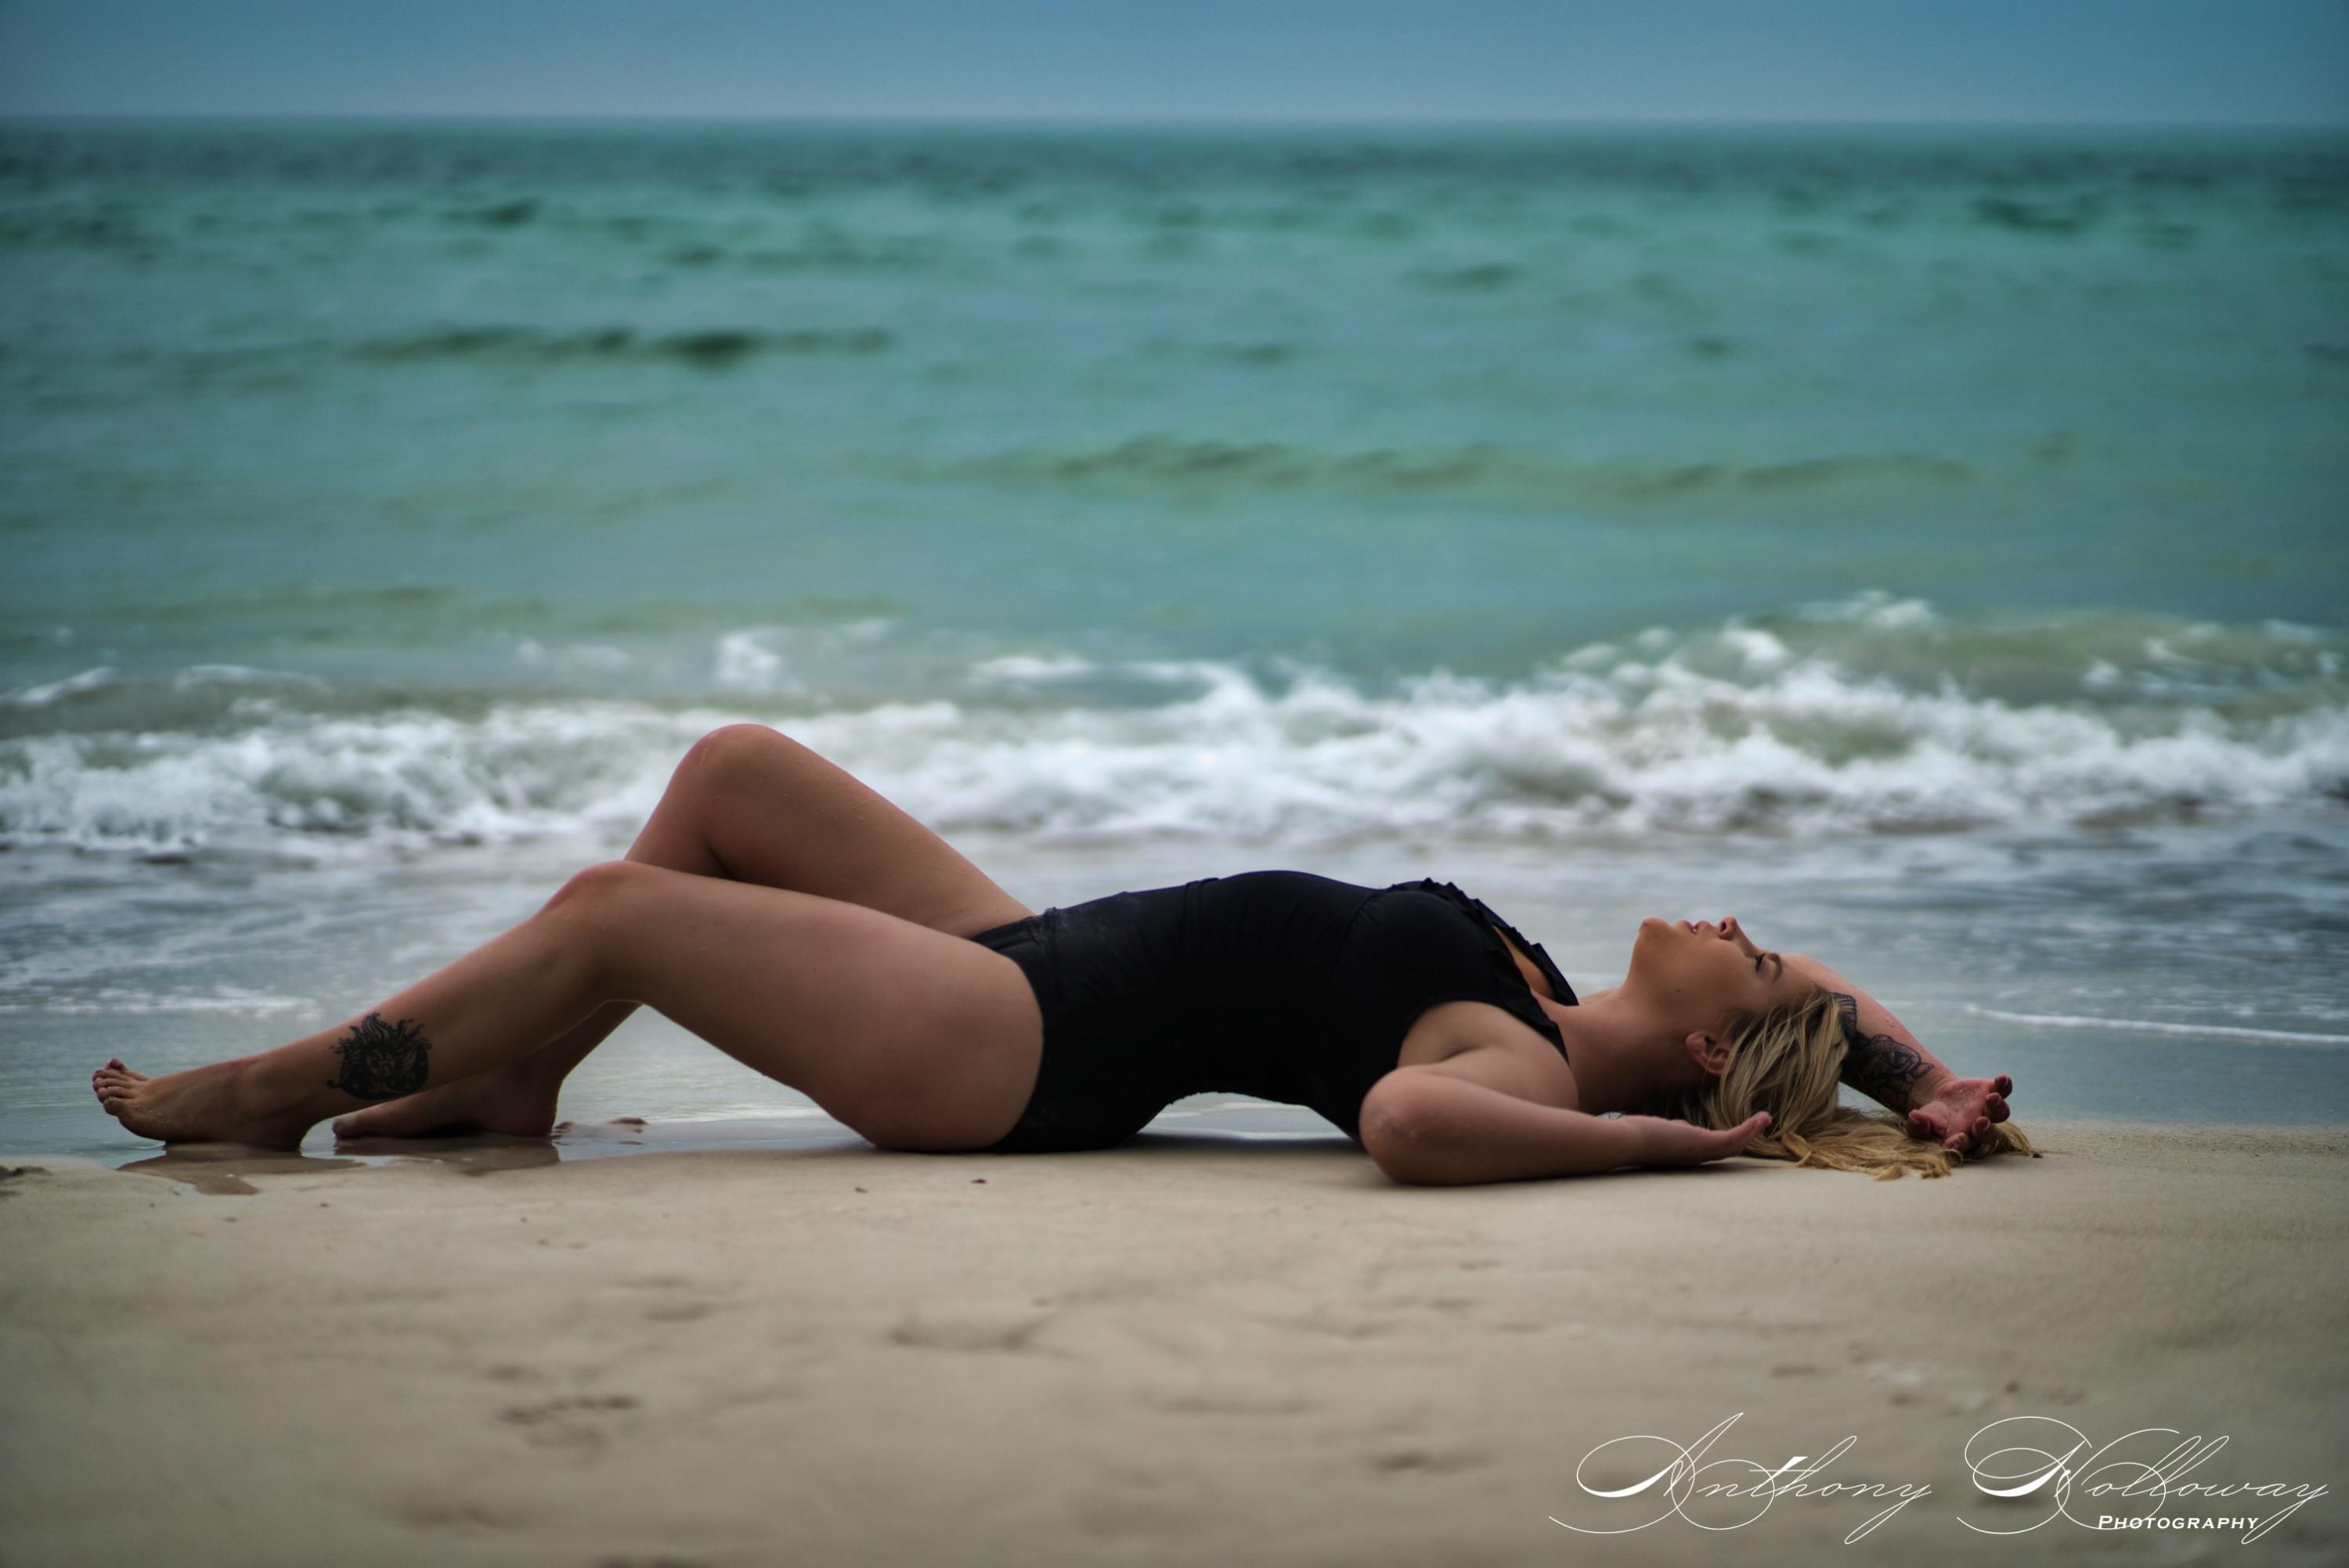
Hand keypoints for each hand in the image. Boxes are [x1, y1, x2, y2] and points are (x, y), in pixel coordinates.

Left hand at [1619, 1111, 1772, 1168]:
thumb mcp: (1657, 1130)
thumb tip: (1680, 1125)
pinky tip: (1761, 1119)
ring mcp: (1699, 1154)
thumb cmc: (1632, 1136)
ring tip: (1765, 1119)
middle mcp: (1694, 1158)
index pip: (1711, 1150)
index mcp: (1685, 1154)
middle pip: (1727, 1151)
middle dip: (1745, 1138)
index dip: (1728, 1141)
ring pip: (1733, 1146)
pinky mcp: (1701, 1145)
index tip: (1740, 1132)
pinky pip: (1731, 1139)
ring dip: (1751, 1133)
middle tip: (1759, 1125)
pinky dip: (1748, 1130)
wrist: (1622, 1143)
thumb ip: (1672, 1129)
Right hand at [1906, 1075, 2012, 1153]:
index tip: (1952, 1142)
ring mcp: (1988, 1110)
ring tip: (1992, 1098)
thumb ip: (1918, 1126)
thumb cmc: (1933, 1119)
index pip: (1963, 1145)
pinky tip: (2004, 1078)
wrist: (1945, 1100)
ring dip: (1998, 1106)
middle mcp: (1979, 1128)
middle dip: (1986, 1130)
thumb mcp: (1921, 1122)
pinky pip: (2003, 1090)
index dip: (1959, 1144)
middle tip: (1981, 1122)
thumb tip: (1915, 1118)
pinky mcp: (1991, 1092)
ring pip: (2000, 1113)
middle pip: (1988, 1134)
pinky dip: (2005, 1085)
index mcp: (1961, 1139)